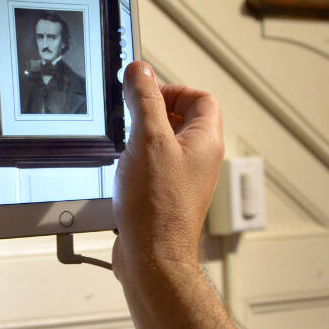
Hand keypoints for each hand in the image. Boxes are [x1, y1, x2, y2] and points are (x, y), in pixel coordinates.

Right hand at [112, 61, 223, 281]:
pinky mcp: (167, 197)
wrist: (152, 257)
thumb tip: (140, 71)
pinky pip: (155, 168)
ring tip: (127, 146)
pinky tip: (122, 172)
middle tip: (132, 116)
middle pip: (182, 119)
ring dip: (142, 139)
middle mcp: (201, 160)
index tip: (147, 93)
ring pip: (166, 144)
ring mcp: (185, 180)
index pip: (201, 98)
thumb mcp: (147, 139)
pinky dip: (137, 163)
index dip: (174, 89)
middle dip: (154, 112)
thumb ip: (145, 100)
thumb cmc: (157, 207)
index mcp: (206, 142)